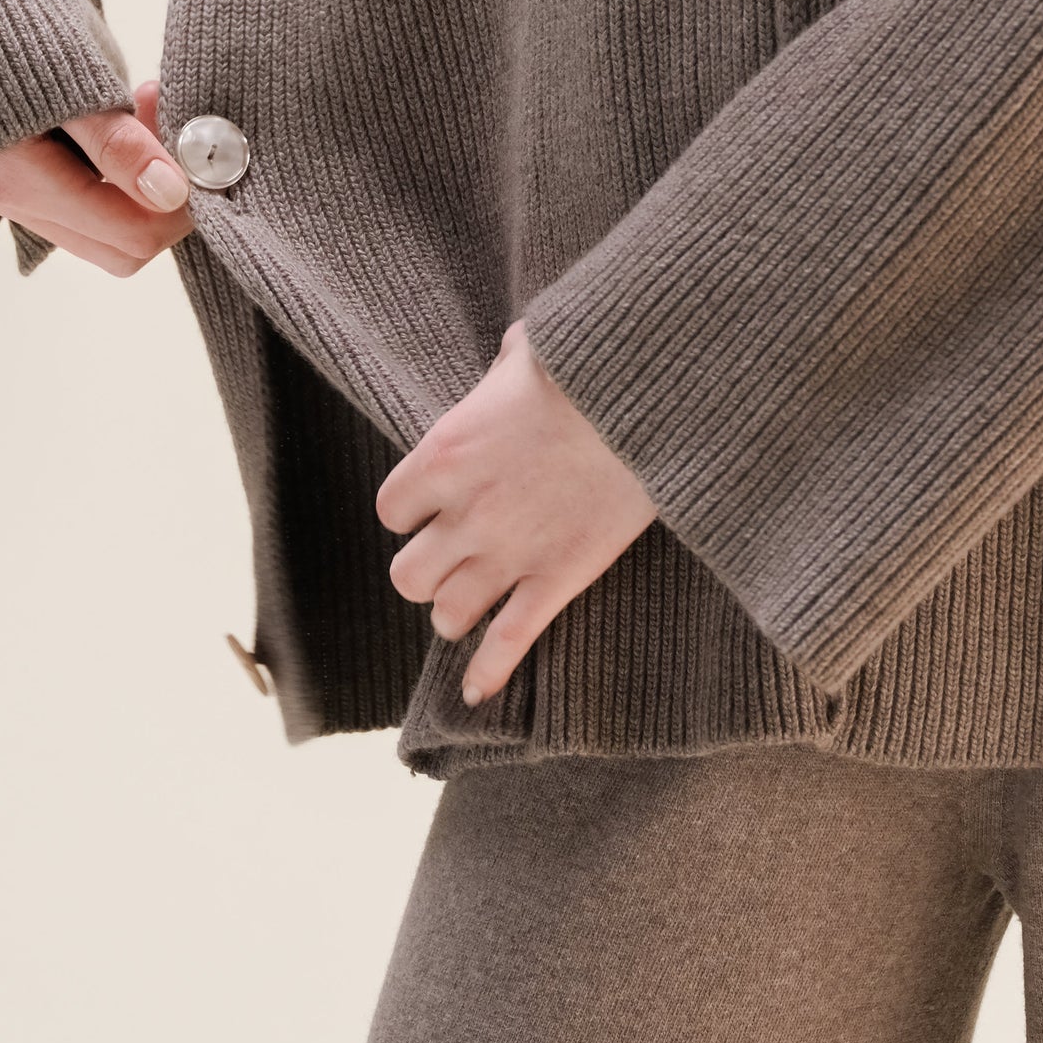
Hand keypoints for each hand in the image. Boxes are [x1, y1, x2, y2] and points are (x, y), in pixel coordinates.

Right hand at [0, 79, 191, 275]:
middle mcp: (12, 202)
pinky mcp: (20, 180)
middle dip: (167, 197)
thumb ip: (119, 142)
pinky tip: (125, 121)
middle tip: (174, 127)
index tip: (193, 141)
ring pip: (108, 232)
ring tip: (147, 111)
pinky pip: (87, 205)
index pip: (132, 235)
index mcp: (19, 181)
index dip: (182, 200)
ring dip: (146, 186)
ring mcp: (13, 197)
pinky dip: (120, 176)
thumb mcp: (67, 78)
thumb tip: (172, 194)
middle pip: (123, 249)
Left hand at [376, 320, 658, 705]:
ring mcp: (511, 552)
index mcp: (445, 453)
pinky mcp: (559, 577)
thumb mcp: (527, 350)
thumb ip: (501, 372)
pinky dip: (489, 673)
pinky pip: (509, 642)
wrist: (651, 399)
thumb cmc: (588, 365)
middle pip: (408, 575)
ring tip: (471, 601)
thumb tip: (511, 364)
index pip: (391, 509)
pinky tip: (477, 692)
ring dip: (456, 610)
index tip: (432, 505)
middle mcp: (467, 512)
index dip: (410, 511)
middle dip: (427, 570)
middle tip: (451, 556)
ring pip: (450, 614)